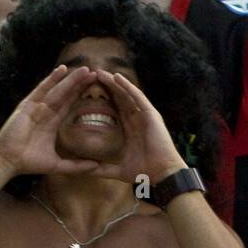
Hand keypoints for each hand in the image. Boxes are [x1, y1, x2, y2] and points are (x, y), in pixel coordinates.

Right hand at [0, 65, 99, 176]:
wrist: (8, 161)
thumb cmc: (29, 162)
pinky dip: (51, 79)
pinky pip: (41, 89)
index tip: (95, 87)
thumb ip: (76, 166)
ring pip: (57, 90)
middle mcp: (45, 112)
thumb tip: (96, 167)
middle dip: (79, 84)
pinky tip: (61, 70)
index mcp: (52, 122)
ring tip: (84, 69)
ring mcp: (36, 107)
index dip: (81, 95)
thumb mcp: (57, 165)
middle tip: (94, 72)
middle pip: (66, 94)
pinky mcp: (28, 105)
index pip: (69, 105)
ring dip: (70, 79)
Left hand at [88, 70, 186, 186]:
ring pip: (127, 94)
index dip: (103, 99)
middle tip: (92, 75)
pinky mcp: (151, 114)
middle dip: (107, 86)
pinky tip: (117, 78)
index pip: (115, 109)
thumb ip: (102, 169)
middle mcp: (137, 118)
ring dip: (114, 83)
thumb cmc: (144, 171)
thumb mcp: (118, 169)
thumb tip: (85, 171)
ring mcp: (145, 115)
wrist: (162, 174)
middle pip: (119, 98)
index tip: (87, 91)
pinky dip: (128, 86)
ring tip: (100, 73)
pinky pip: (138, 97)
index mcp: (130, 128)